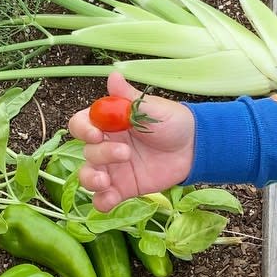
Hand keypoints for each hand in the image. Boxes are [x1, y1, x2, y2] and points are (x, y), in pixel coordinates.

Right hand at [67, 72, 195, 211]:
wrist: (195, 148)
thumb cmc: (172, 122)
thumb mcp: (151, 108)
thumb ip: (128, 97)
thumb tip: (113, 75)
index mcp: (107, 124)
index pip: (80, 125)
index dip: (83, 130)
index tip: (97, 133)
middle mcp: (105, 145)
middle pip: (86, 151)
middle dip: (101, 154)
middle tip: (125, 153)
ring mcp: (113, 169)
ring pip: (88, 176)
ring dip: (91, 180)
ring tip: (106, 182)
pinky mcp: (123, 188)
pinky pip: (103, 198)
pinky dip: (101, 202)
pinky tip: (109, 199)